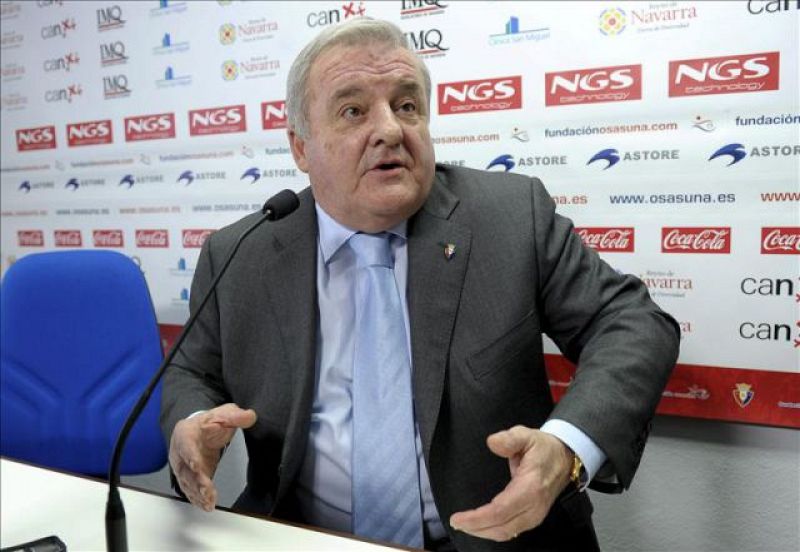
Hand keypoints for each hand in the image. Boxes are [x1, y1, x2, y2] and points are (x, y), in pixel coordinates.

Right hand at [168, 403, 256, 510]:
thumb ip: (236, 416)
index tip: (197, 466)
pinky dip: (197, 498)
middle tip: (207, 491)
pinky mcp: (189, 477)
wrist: (198, 430)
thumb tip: (250, 416)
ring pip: (187, 482)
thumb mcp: (223, 414)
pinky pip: (190, 489)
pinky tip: (205, 505)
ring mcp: (183, 466)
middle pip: (186, 468)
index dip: (190, 456)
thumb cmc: (208, 423)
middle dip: (196, 481)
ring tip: (208, 503)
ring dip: (197, 493)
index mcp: (186, 433)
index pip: (186, 445)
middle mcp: (180, 452)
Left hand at [449, 425, 572, 540]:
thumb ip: (509, 438)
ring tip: (464, 525)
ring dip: (483, 532)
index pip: (500, 510)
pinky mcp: (534, 518)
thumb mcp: (526, 435)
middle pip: (501, 527)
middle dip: (476, 528)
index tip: (458, 518)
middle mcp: (534, 506)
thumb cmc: (543, 448)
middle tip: (455, 522)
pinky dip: (494, 532)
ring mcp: (535, 515)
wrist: (565, 457)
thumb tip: (492, 442)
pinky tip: (481, 527)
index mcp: (531, 487)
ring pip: (506, 532)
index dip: (478, 518)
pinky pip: (511, 531)